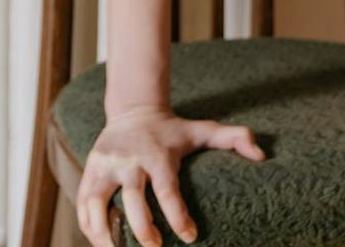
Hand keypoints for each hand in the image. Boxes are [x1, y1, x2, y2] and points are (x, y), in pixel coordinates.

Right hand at [76, 105, 264, 246]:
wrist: (133, 110)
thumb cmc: (173, 130)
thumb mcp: (203, 129)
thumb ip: (235, 138)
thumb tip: (262, 155)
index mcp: (157, 154)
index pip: (166, 188)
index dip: (178, 215)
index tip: (190, 236)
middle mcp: (129, 159)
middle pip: (131, 198)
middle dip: (141, 228)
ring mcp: (105, 164)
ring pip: (97, 201)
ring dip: (104, 232)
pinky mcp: (90, 170)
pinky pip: (83, 202)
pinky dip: (87, 226)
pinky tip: (100, 244)